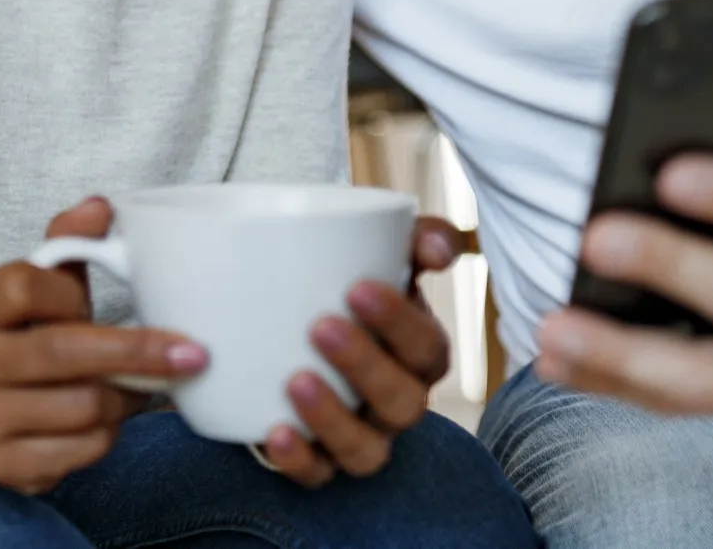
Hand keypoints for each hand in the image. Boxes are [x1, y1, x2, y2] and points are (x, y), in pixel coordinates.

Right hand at [0, 197, 206, 492]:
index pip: (24, 286)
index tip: (100, 299)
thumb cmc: (23, 339)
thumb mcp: (36, 288)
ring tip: (140, 385)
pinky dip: (111, 434)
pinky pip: (83, 451)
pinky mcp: (8, 466)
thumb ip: (66, 243)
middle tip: (192, 353)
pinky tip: (113, 418)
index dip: (71, 293)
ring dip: (127, 397)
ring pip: (83, 406)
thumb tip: (100, 207)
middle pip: (61, 354)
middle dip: (137, 352)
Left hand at [258, 216, 460, 485]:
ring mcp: (361, 435)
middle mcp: (398, 400)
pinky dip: (299, 460)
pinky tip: (275, 433)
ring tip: (296, 381)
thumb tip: (437, 248)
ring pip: (366, 450)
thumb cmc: (346, 281)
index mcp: (419, 351)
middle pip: (402, 402)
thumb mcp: (379, 251)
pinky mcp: (319, 460)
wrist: (283, 310)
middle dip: (365, 367)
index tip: (357, 289)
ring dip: (333, 418)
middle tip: (321, 326)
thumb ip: (414, 237)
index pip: (426, 346)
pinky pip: (318, 475)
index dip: (399, 323)